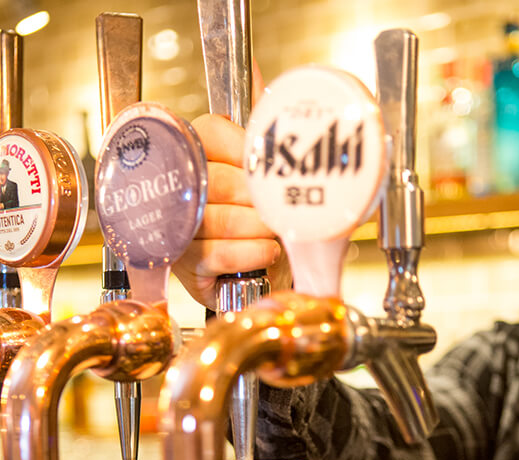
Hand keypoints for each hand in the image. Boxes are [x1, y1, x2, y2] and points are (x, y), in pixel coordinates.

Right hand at [172, 113, 291, 307]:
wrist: (257, 271)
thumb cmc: (257, 214)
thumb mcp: (258, 165)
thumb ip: (255, 119)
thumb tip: (253, 66)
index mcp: (194, 150)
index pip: (213, 133)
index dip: (246, 151)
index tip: (267, 169)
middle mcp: (178, 186)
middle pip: (218, 181)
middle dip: (257, 198)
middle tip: (277, 206)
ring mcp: (177, 227)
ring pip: (218, 219)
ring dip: (258, 227)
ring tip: (275, 230)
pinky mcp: (185, 263)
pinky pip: (217, 254)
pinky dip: (251, 253)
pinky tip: (267, 250)